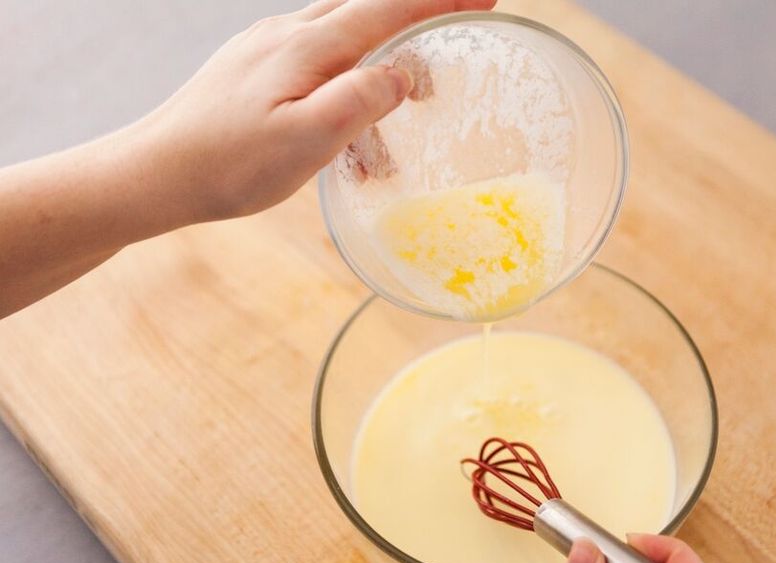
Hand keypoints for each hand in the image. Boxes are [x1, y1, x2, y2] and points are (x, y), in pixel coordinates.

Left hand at [138, 0, 493, 223]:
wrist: (155, 172)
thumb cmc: (228, 164)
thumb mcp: (306, 141)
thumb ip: (360, 101)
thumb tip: (402, 73)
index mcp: (308, 47)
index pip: (389, 8)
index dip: (440, 1)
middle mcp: (288, 35)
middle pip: (367, 8)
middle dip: (419, 14)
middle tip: (460, 26)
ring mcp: (267, 49)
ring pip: (341, 35)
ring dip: (383, 53)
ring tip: (409, 96)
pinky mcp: (253, 70)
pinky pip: (315, 59)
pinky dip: (347, 76)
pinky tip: (347, 115)